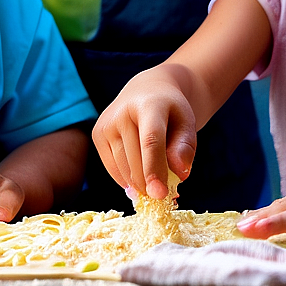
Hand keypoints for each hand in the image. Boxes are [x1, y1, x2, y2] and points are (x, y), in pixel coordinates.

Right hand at [92, 66, 198, 200]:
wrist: (148, 90)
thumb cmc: (171, 112)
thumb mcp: (186, 123)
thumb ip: (186, 147)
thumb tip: (180, 173)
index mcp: (150, 104)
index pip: (151, 140)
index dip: (155, 169)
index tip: (160, 194)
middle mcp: (123, 111)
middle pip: (136, 160)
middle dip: (150, 183)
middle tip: (165, 192)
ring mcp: (107, 122)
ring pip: (123, 169)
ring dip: (140, 183)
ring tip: (155, 179)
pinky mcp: (98, 134)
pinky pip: (113, 169)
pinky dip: (128, 179)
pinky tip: (139, 175)